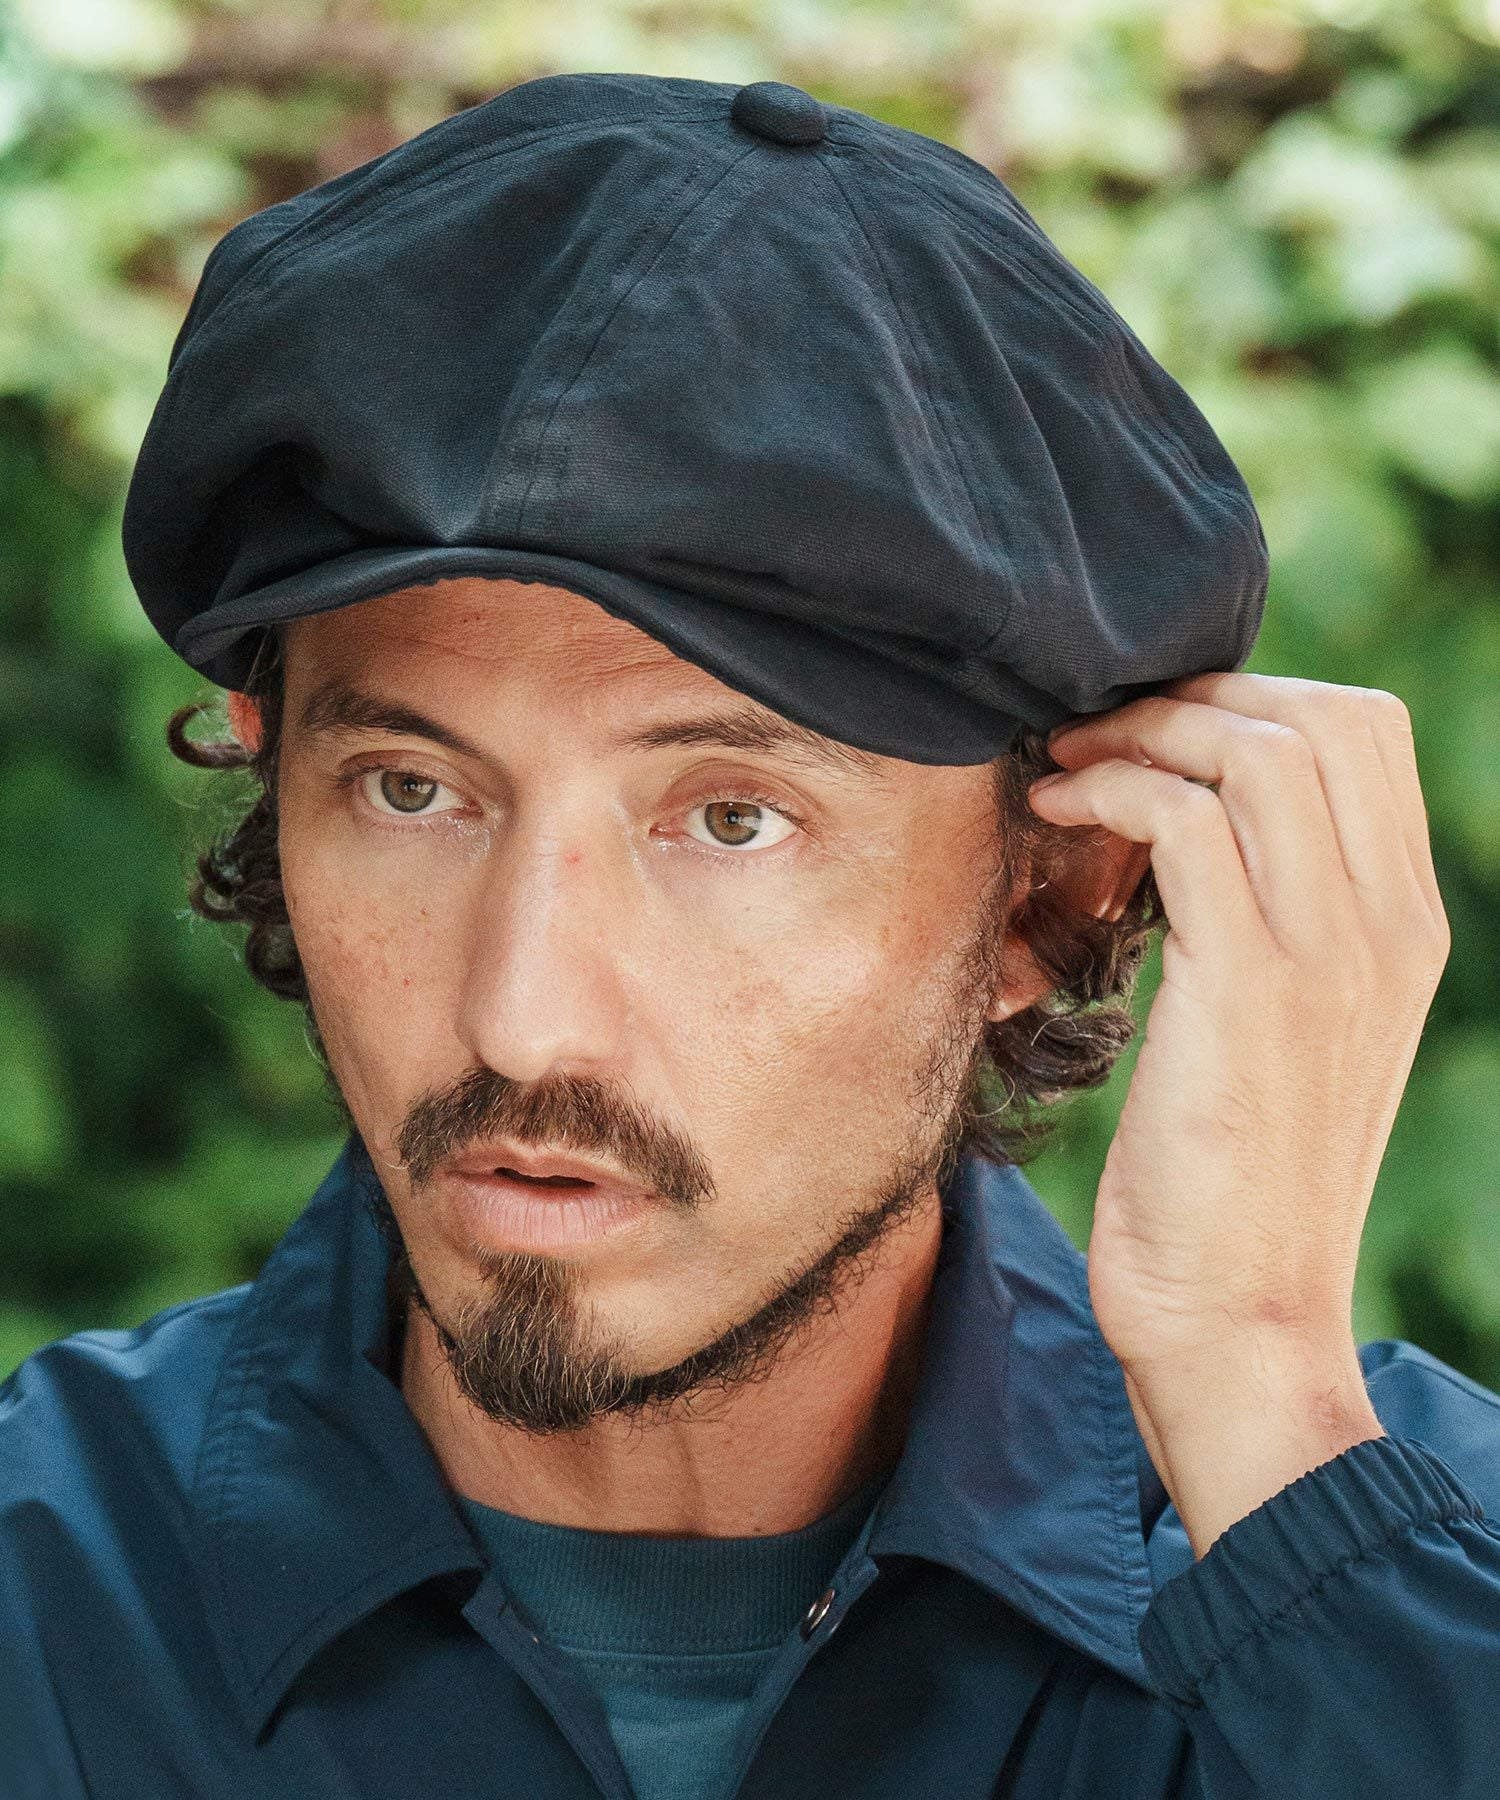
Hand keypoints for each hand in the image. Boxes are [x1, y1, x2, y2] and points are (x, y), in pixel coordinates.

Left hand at [1028, 673, 1450, 1548]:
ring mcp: (1331, 952)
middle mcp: (1388, 924)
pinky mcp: (1253, 987)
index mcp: (1405, 927)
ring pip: (1255, 751)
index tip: (1153, 727)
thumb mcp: (1275, 1036)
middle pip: (1322, 716)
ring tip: (1066, 759)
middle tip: (1101, 725)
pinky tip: (1058, 810)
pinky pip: (1186, 823)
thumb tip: (1182, 832)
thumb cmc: (1228, 1183)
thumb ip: (1264, 927)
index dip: (1250, 698)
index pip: (1364, 735)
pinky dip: (1111, 789)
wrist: (1239, 1319)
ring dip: (1141, 732)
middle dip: (1194, 697)